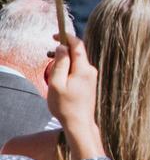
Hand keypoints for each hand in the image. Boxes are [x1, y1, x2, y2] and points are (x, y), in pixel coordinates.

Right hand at [46, 37, 104, 159]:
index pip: (78, 45)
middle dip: (63, 50)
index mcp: (83, 69)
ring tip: (52, 70)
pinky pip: (78, 70)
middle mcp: (90, 70)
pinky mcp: (89, 83)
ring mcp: (91, 77)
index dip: (66, 37)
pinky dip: (69, 69)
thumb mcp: (57, 83)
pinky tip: (60, 78)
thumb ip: (60, 63)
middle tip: (48, 56)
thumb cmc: (66, 106)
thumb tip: (62, 47)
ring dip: (64, 61)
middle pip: (77, 53)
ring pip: (77, 62)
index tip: (54, 36)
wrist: (79, 124)